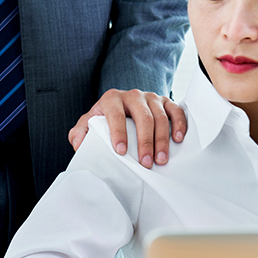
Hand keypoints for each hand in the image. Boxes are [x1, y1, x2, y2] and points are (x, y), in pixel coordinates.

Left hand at [68, 89, 186, 167]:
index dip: (118, 133)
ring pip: (160, 116)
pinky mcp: (165, 102)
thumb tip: (78, 145)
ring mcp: (151, 97)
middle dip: (145, 142)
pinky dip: (179, 124)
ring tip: (160, 160)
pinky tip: (178, 140)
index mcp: (112, 98)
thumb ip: (79, 133)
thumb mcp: (88, 123)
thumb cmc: (104, 119)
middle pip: (143, 117)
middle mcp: (133, 95)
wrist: (121, 107)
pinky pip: (176, 110)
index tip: (121, 151)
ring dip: (162, 140)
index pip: (115, 115)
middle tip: (145, 163)